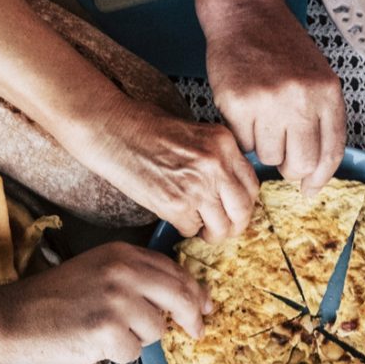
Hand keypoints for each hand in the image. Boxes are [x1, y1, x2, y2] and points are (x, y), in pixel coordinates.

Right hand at [8, 241, 210, 363]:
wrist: (15, 317)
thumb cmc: (57, 299)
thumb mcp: (100, 271)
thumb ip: (139, 278)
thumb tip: (186, 298)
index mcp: (123, 253)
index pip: (175, 271)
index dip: (195, 291)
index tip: (205, 305)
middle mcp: (123, 272)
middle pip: (181, 296)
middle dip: (192, 317)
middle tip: (196, 331)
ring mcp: (117, 300)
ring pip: (157, 329)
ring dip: (138, 338)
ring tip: (107, 331)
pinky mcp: (108, 330)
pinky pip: (134, 351)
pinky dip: (118, 354)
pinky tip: (94, 343)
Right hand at [78, 97, 258, 241]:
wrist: (112, 130)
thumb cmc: (148, 129)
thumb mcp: (197, 134)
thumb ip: (219, 158)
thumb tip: (234, 190)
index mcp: (224, 143)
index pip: (252, 185)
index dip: (245, 204)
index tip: (236, 210)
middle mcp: (215, 164)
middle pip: (243, 210)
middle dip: (235, 225)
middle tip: (224, 228)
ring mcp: (196, 186)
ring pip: (222, 227)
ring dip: (213, 234)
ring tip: (202, 229)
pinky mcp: (175, 204)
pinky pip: (192, 229)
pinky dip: (186, 228)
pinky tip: (177, 216)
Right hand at [205, 1, 345, 195]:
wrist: (247, 16)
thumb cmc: (281, 49)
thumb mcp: (317, 78)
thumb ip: (321, 120)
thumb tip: (315, 174)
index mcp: (328, 93)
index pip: (331, 152)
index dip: (320, 178)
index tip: (310, 189)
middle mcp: (302, 98)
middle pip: (300, 163)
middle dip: (290, 167)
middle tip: (281, 153)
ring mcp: (270, 101)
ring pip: (269, 157)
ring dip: (264, 147)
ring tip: (261, 119)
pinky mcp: (239, 103)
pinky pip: (243, 144)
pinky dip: (243, 135)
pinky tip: (245, 111)